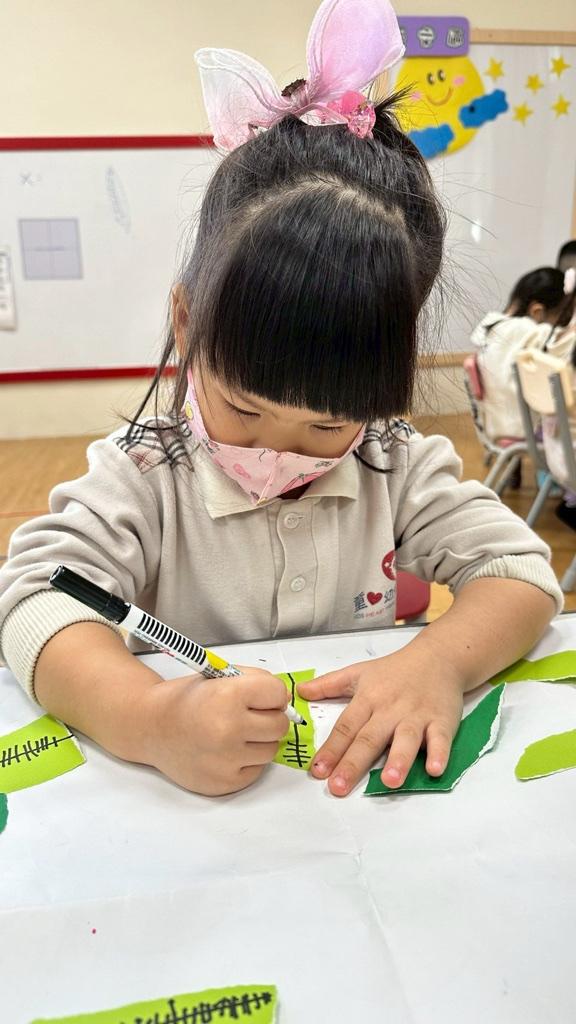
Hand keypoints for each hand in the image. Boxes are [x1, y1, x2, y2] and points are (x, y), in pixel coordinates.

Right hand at [141, 666, 289, 795]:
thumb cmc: (186, 700)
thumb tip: (285, 699)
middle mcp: (228, 729)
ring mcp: (226, 760)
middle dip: (269, 717)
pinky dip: (247, 760)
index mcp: (227, 696)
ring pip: (271, 749)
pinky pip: (256, 770)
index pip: (278, 694)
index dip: (271, 693)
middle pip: (280, 725)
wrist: (151, 727)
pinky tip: (226, 750)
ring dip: (259, 740)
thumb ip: (255, 681)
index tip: (260, 695)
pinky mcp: (224, 782)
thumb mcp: (218, 676)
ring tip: (234, 732)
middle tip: (248, 715)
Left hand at [297, 648, 463, 796]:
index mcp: (368, 699)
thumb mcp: (358, 672)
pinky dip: (439, 753)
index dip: (331, 749)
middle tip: (339, 786)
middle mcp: (390, 709)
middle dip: (354, 763)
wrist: (438, 656)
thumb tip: (299, 691)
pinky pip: (441, 739)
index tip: (317, 771)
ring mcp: (417, 715)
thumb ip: (328, 685)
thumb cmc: (395, 669)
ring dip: (398, 760)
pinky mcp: (442, 720)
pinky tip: (434, 770)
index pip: (346, 727)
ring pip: (406, 739)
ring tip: (389, 781)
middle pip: (370, 738)